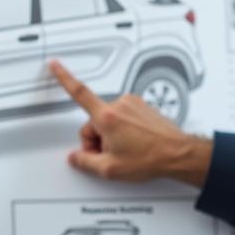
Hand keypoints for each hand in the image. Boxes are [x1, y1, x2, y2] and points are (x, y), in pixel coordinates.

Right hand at [49, 60, 212, 185]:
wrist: (178, 154)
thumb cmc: (151, 158)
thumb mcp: (110, 169)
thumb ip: (86, 162)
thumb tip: (76, 158)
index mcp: (108, 117)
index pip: (78, 93)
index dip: (63, 77)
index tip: (55, 65)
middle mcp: (120, 105)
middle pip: (94, 121)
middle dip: (97, 139)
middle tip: (110, 156)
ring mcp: (133, 104)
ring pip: (109, 120)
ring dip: (111, 136)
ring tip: (127, 151)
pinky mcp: (142, 107)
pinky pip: (123, 118)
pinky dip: (124, 131)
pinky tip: (134, 144)